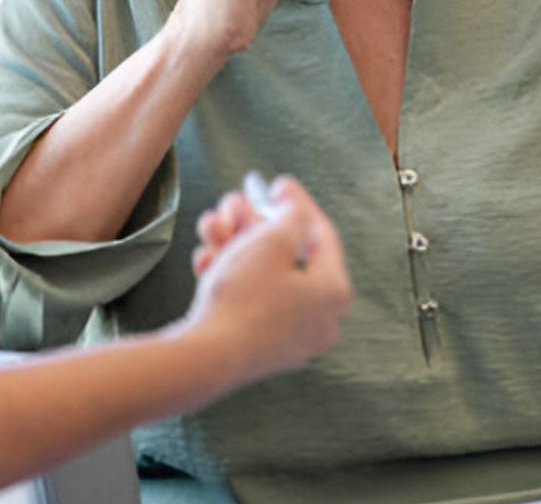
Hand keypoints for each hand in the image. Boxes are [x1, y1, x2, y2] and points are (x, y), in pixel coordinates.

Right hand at [181, 177, 350, 383]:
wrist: (207, 357)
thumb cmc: (245, 297)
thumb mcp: (272, 241)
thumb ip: (292, 215)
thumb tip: (296, 209)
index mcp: (335, 290)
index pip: (321, 234)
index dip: (297, 203)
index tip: (276, 183)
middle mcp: (321, 317)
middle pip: (289, 255)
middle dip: (255, 225)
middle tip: (233, 205)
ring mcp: (292, 337)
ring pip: (265, 277)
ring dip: (236, 247)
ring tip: (211, 227)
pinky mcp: (263, 349)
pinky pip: (252, 302)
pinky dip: (231, 278)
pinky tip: (205, 260)